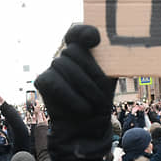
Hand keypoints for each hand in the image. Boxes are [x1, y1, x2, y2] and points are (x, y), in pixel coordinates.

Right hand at [33, 24, 116, 160]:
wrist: (87, 129)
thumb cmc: (100, 102)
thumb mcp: (109, 82)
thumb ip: (109, 64)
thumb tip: (117, 53)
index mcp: (85, 52)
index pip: (79, 32)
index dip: (83, 32)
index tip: (94, 40)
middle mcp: (68, 56)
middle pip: (74, 50)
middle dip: (91, 72)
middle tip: (102, 93)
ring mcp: (54, 67)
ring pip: (63, 64)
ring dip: (84, 87)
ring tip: (94, 105)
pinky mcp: (43, 81)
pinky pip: (53, 81)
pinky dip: (70, 96)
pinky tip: (82, 108)